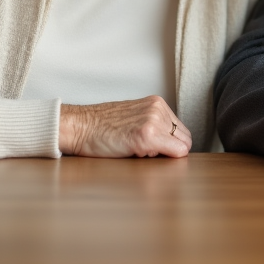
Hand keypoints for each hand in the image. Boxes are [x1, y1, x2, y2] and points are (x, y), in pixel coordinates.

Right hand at [59, 96, 190, 157]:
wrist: (78, 126)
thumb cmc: (100, 127)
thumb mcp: (133, 118)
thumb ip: (155, 125)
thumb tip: (174, 146)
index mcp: (157, 103)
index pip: (181, 131)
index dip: (170, 145)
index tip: (153, 149)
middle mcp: (158, 109)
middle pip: (185, 140)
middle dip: (170, 151)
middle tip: (144, 151)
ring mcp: (154, 121)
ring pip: (181, 149)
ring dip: (162, 155)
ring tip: (137, 149)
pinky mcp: (147, 135)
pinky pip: (174, 153)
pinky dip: (160, 159)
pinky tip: (135, 152)